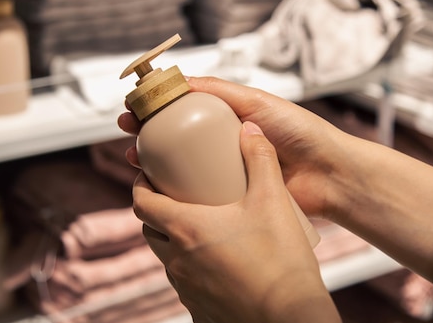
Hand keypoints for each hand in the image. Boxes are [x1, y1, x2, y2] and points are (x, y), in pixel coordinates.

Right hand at [118, 76, 350, 218]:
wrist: (329, 174)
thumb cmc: (300, 133)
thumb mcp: (258, 102)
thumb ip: (222, 91)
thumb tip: (181, 80)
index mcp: (228, 118)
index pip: (184, 109)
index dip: (157, 106)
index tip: (135, 105)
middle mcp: (222, 142)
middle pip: (176, 136)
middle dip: (148, 132)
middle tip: (127, 130)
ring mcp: (224, 169)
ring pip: (180, 164)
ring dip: (153, 160)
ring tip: (135, 158)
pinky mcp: (229, 195)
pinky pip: (197, 191)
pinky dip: (174, 188)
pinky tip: (157, 187)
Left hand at [132, 121, 340, 322]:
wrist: (291, 317)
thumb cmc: (281, 262)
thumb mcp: (273, 200)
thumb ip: (261, 159)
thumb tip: (250, 130)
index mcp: (186, 229)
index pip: (141, 203)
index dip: (140, 187)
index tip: (149, 177)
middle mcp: (177, 260)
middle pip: (149, 229)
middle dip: (156, 212)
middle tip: (176, 198)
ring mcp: (185, 288)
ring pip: (165, 258)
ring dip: (173, 241)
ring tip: (198, 228)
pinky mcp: (198, 309)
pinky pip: (184, 284)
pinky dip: (190, 269)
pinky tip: (215, 263)